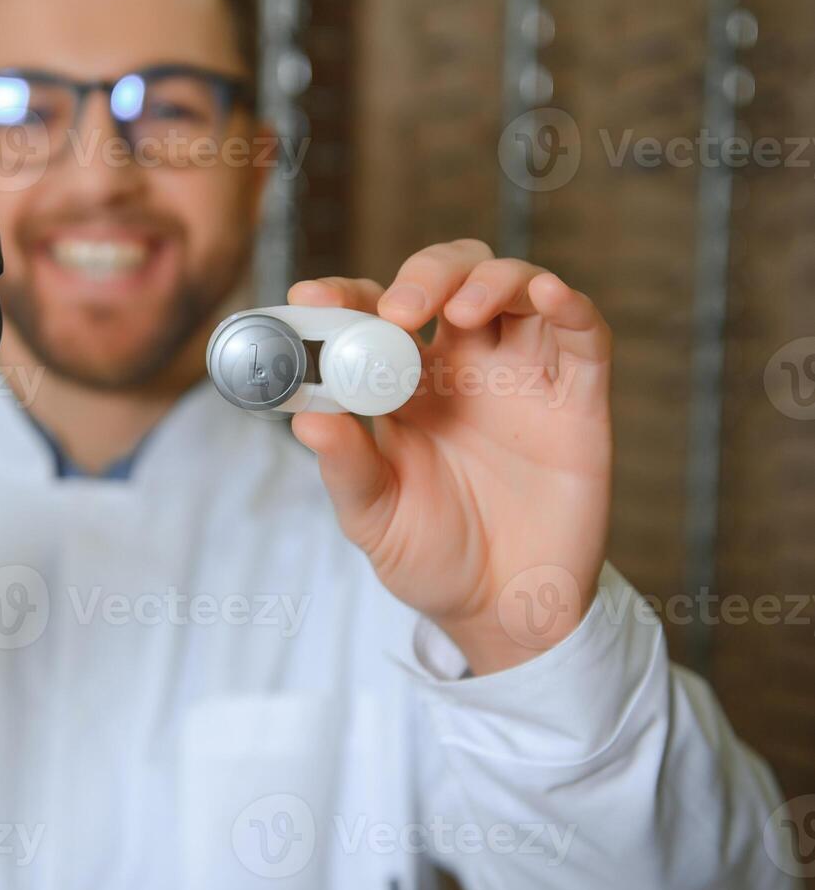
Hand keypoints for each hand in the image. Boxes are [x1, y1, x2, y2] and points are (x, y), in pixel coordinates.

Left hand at [289, 240, 612, 673]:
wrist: (503, 613)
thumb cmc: (431, 557)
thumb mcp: (373, 518)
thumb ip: (346, 466)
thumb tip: (305, 420)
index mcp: (404, 384)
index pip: (373, 313)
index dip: (345, 295)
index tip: (312, 299)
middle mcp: (463, 367)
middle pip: (449, 278)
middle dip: (425, 276)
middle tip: (399, 312)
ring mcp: (522, 377)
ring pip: (515, 287)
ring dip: (489, 278)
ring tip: (461, 310)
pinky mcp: (578, 400)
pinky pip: (583, 335)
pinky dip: (570, 303)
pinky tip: (548, 295)